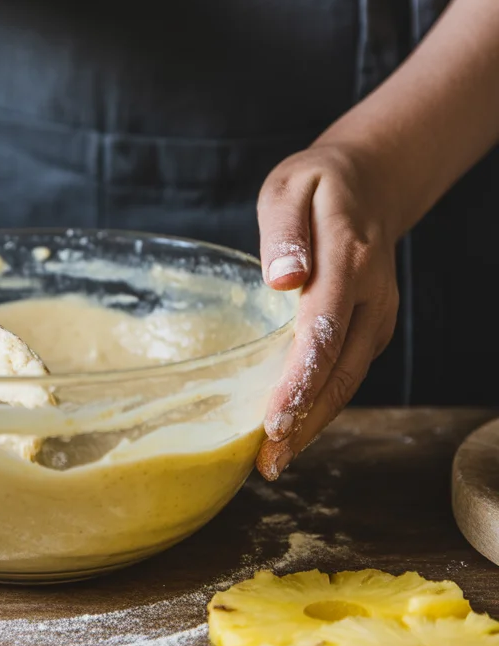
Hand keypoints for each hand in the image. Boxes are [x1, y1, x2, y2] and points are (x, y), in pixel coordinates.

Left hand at [255, 143, 400, 479]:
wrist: (371, 183)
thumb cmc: (317, 186)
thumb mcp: (290, 188)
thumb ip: (283, 230)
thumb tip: (281, 280)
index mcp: (348, 261)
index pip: (323, 332)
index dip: (300, 381)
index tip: (274, 419)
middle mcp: (371, 297)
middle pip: (340, 372)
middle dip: (305, 421)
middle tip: (268, 462)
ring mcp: (377, 315)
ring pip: (348, 381)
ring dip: (313, 424)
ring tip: (274, 461)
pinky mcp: (372, 327)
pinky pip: (348, 373)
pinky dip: (322, 405)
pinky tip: (292, 429)